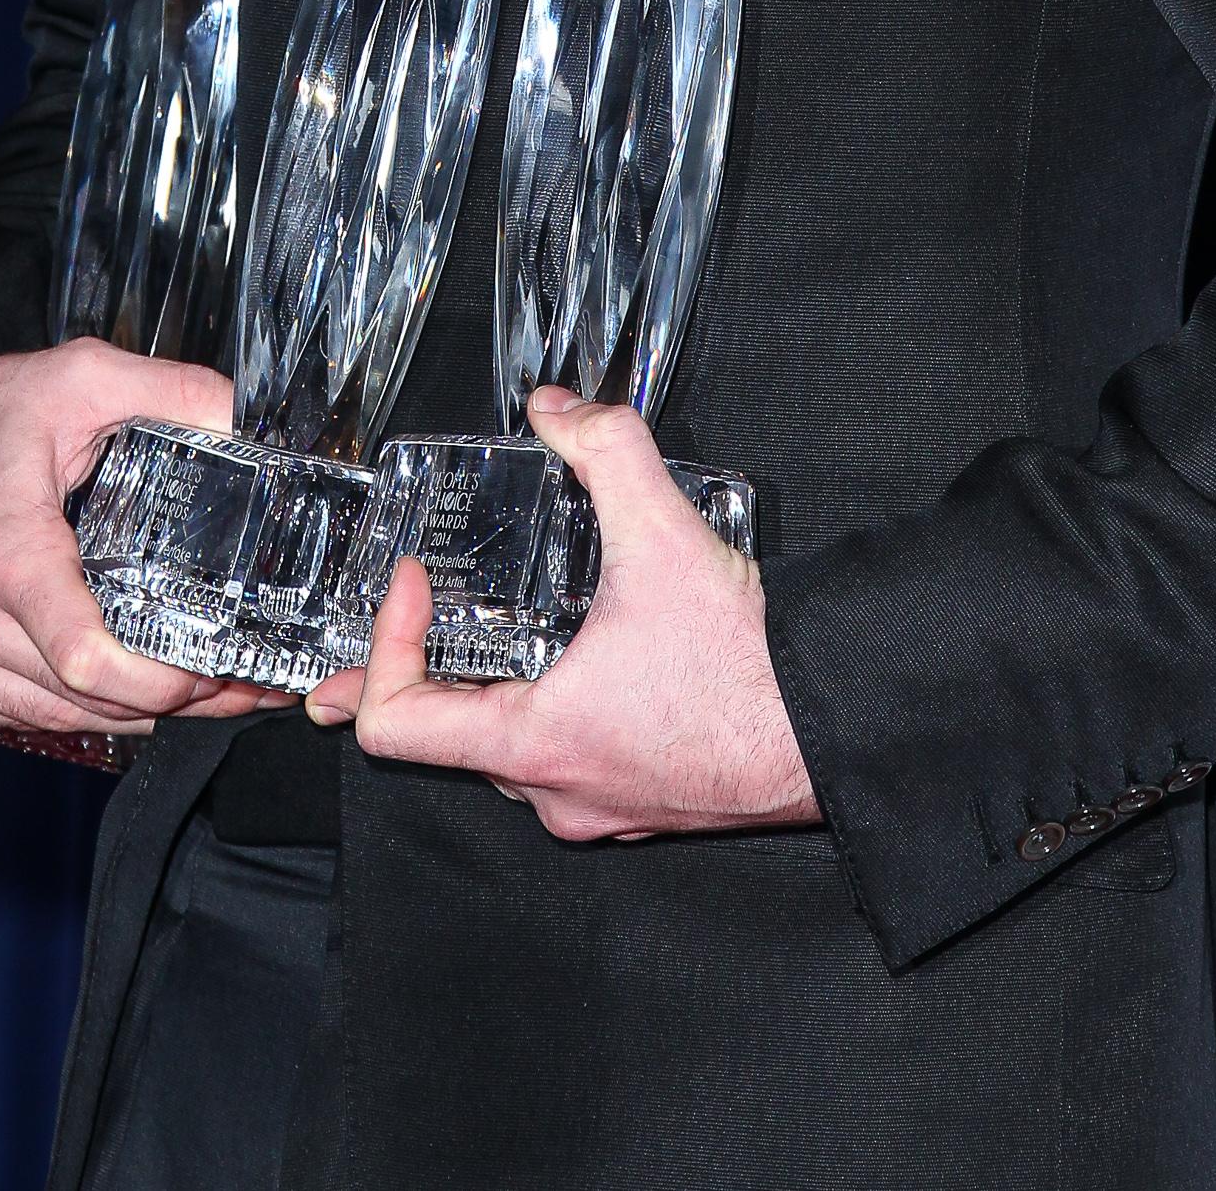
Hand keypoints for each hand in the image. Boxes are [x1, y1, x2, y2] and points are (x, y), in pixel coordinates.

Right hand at [0, 332, 271, 741]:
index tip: (212, 675)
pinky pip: (8, 713)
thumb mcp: (87, 375)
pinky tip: (113, 686)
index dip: (157, 682)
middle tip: (232, 684)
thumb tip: (254, 421)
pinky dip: (64, 707)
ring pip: (47, 717)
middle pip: (78, 696)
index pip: (80, 654)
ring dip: (121, 713)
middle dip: (164, 698)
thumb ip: (179, 393)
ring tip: (193, 693)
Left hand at [305, 386, 819, 840]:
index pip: (397, 727)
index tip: (415, 586)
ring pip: (508, 752)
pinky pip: (565, 763)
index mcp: (536, 740)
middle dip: (423, 666)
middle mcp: (554, 791)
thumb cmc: (749, 666)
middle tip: (404, 619)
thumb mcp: (663, 534)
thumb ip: (606, 450)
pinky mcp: (637, 803)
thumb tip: (559, 408)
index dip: (383, 647)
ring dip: (491, 691)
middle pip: (445, 739)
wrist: (832, 726)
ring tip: (489, 634)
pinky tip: (578, 663)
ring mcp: (596, 807)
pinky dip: (550, 711)